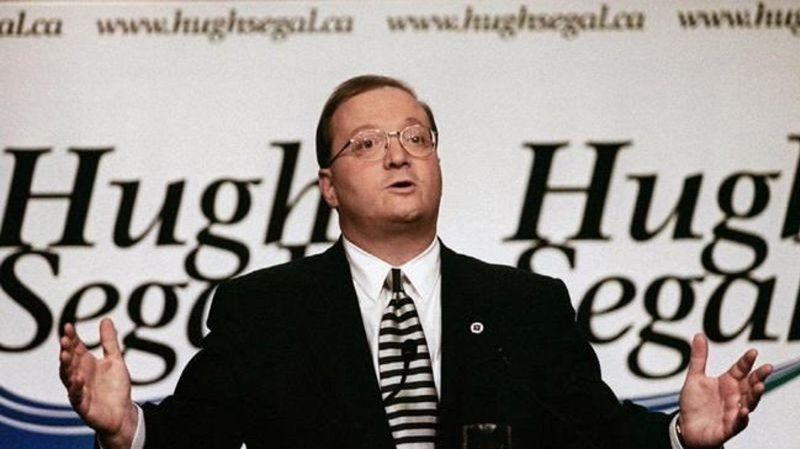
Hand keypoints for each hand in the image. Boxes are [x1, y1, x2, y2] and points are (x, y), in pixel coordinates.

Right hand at [59, 318, 137, 448]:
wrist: (122, 413)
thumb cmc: (115, 387)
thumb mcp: (115, 360)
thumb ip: (109, 342)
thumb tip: (105, 319)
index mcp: (86, 364)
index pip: (76, 348)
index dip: (72, 338)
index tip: (68, 326)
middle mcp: (79, 375)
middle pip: (70, 361)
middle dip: (66, 350)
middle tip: (65, 339)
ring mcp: (79, 390)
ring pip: (68, 378)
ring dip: (65, 367)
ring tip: (64, 356)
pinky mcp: (83, 406)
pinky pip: (76, 397)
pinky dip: (75, 388)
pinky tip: (77, 379)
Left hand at [677, 333, 772, 448]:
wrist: (687, 428)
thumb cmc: (694, 403)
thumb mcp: (695, 378)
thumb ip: (699, 358)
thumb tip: (699, 335)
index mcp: (728, 383)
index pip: (740, 370)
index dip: (746, 362)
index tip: (753, 352)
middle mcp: (734, 396)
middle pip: (750, 385)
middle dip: (759, 377)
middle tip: (767, 368)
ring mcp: (734, 411)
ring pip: (749, 403)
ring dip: (755, 395)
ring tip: (759, 386)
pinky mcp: (729, 427)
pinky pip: (738, 423)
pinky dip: (742, 417)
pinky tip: (744, 411)